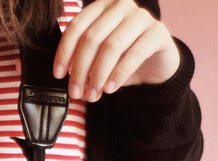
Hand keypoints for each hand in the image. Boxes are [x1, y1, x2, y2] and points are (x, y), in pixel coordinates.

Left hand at [54, 0, 180, 101]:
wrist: (155, 65)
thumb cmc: (121, 58)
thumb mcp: (97, 58)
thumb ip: (82, 62)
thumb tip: (69, 80)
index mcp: (102, 6)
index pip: (76, 26)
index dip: (64, 52)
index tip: (59, 75)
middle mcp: (121, 5)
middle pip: (92, 38)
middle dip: (81, 69)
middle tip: (76, 92)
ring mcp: (141, 16)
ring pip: (112, 46)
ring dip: (98, 75)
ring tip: (92, 95)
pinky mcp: (158, 32)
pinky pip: (135, 53)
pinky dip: (119, 74)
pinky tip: (110, 89)